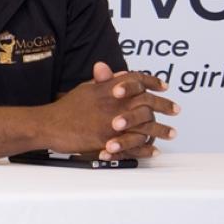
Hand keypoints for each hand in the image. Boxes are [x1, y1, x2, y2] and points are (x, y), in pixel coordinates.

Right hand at [45, 61, 178, 157]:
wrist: (47, 125)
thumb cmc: (65, 108)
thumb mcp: (85, 89)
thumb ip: (105, 82)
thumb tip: (121, 73)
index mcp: (107, 88)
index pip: (135, 80)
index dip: (152, 82)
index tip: (164, 86)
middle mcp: (112, 102)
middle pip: (146, 102)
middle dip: (164, 106)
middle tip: (176, 110)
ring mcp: (110, 121)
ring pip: (144, 125)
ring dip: (161, 130)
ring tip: (171, 134)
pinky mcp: (106, 139)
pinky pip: (132, 144)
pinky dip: (145, 148)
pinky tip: (154, 150)